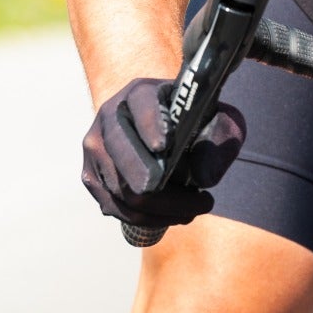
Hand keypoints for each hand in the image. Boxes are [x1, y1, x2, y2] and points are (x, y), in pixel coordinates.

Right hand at [81, 77, 246, 228]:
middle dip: (158, 187)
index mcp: (140, 93)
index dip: (150, 123)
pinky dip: (146, 219)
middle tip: (198, 203)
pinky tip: (174, 216)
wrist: (167, 128)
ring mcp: (95, 148)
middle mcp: (109, 117)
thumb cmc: (194, 122)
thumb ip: (221, 138)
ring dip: (162, 209)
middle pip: (124, 155)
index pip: (142, 104)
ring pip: (121, 190)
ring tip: (195, 211)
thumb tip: (203, 177)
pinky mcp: (91, 176)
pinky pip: (115, 207)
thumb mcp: (218, 120)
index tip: (164, 146)